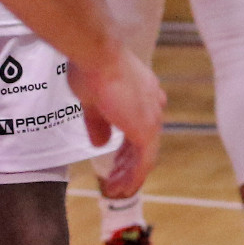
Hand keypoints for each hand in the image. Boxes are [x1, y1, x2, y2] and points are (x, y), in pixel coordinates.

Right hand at [66, 41, 164, 198]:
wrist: (98, 55)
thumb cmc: (91, 67)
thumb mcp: (92, 100)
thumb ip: (98, 123)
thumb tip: (101, 144)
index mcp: (143, 90)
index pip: (140, 121)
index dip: (129, 141)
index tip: (118, 155)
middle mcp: (152, 103)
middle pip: (143, 141)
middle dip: (128, 161)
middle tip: (116, 177)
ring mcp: (151, 117)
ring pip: (144, 155)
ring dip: (129, 174)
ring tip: (116, 189)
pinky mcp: (146, 130)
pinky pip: (143, 162)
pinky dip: (133, 177)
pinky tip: (121, 188)